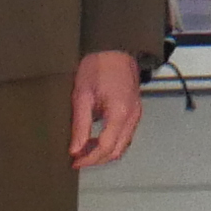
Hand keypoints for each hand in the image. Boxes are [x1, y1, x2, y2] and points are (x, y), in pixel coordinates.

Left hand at [68, 50, 142, 169]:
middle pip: (117, 151)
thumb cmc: (98, 66)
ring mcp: (136, 114)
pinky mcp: (134, 111)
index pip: (106, 147)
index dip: (89, 159)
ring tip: (83, 151)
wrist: (116, 48)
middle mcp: (132, 117)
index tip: (74, 161)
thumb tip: (75, 149)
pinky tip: (94, 139)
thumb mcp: (82, 94)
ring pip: (122, 145)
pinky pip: (124, 135)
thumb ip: (80, 124)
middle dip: (97, 159)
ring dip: (104, 152)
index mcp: (120, 113)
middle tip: (77, 159)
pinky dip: (110, 142)